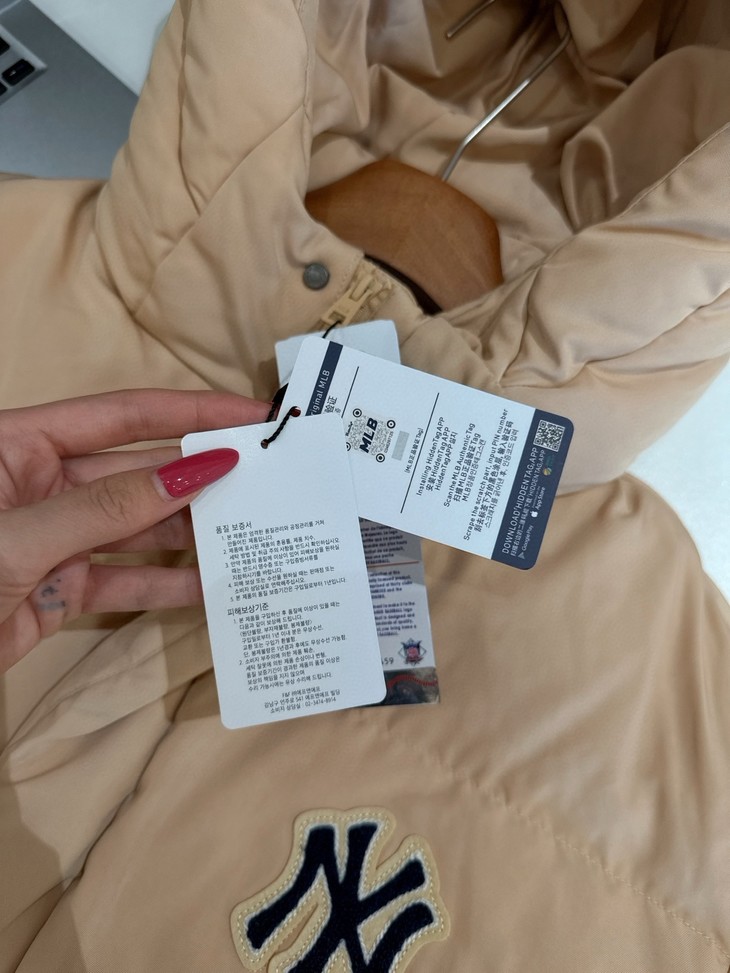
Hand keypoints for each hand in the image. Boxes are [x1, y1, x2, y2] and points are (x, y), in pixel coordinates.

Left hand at [0, 389, 269, 671]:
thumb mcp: (20, 535)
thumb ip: (110, 506)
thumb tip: (195, 471)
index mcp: (20, 444)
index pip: (123, 415)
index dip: (190, 412)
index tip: (249, 414)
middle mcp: (42, 484)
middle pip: (137, 472)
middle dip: (201, 475)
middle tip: (268, 478)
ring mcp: (52, 540)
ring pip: (137, 530)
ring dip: (192, 533)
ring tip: (255, 530)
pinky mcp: (58, 591)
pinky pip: (123, 581)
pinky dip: (166, 586)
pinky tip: (214, 585)